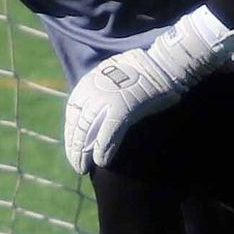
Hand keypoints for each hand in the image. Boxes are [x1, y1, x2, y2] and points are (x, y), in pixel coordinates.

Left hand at [63, 48, 181, 173]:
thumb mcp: (112, 74)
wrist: (163, 64)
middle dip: (74, 148)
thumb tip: (94, 112)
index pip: (71, 113)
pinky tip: (101, 162)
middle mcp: (92, 92)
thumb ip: (101, 90)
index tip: (73, 147)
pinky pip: (107, 135)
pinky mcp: (121, 110)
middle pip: (76, 126)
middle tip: (76, 165)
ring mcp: (106, 101)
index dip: (71, 133)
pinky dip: (103, 150)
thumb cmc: (143, 70)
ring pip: (86, 133)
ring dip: (82, 154)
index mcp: (87, 83)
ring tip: (82, 168)